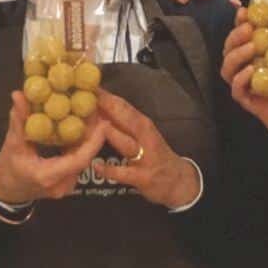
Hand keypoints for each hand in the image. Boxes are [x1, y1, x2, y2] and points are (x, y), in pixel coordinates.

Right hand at [0, 91, 109, 206]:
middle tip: (97, 111)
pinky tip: (82, 129)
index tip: (103, 123)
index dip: (93, 142)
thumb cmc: (8, 168)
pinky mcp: (68, 183)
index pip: (79, 160)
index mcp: (47, 176)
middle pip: (84, 158)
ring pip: (83, 160)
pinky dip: (81, 146)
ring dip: (88, 139)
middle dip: (93, 135)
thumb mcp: (12, 143)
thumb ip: (19, 120)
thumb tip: (18, 95)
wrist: (6, 190)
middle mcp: (61, 184)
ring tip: (92, 116)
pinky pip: (79, 162)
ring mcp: (67, 186)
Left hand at [91, 89, 199, 209]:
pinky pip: (125, 173)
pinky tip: (96, 166)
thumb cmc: (155, 154)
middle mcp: (145, 137)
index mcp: (143, 125)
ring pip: (128, 143)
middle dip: (110, 108)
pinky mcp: (143, 177)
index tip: (88, 85)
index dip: (107, 96)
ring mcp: (145, 158)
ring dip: (113, 134)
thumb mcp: (143, 135)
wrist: (179, 181)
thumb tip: (96, 107)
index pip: (124, 107)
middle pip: (128, 119)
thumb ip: (122, 122)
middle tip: (89, 98)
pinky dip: (111, 170)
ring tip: (97, 125)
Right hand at [220, 7, 267, 169]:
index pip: (252, 37)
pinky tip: (250, 71)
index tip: (244, 9)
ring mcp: (256, 88)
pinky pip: (238, 92)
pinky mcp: (255, 106)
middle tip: (247, 28)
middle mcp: (260, 71)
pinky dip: (240, 80)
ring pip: (229, 69)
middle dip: (235, 36)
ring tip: (250, 46)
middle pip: (234, 50)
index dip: (243, 22)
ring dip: (234, 55)